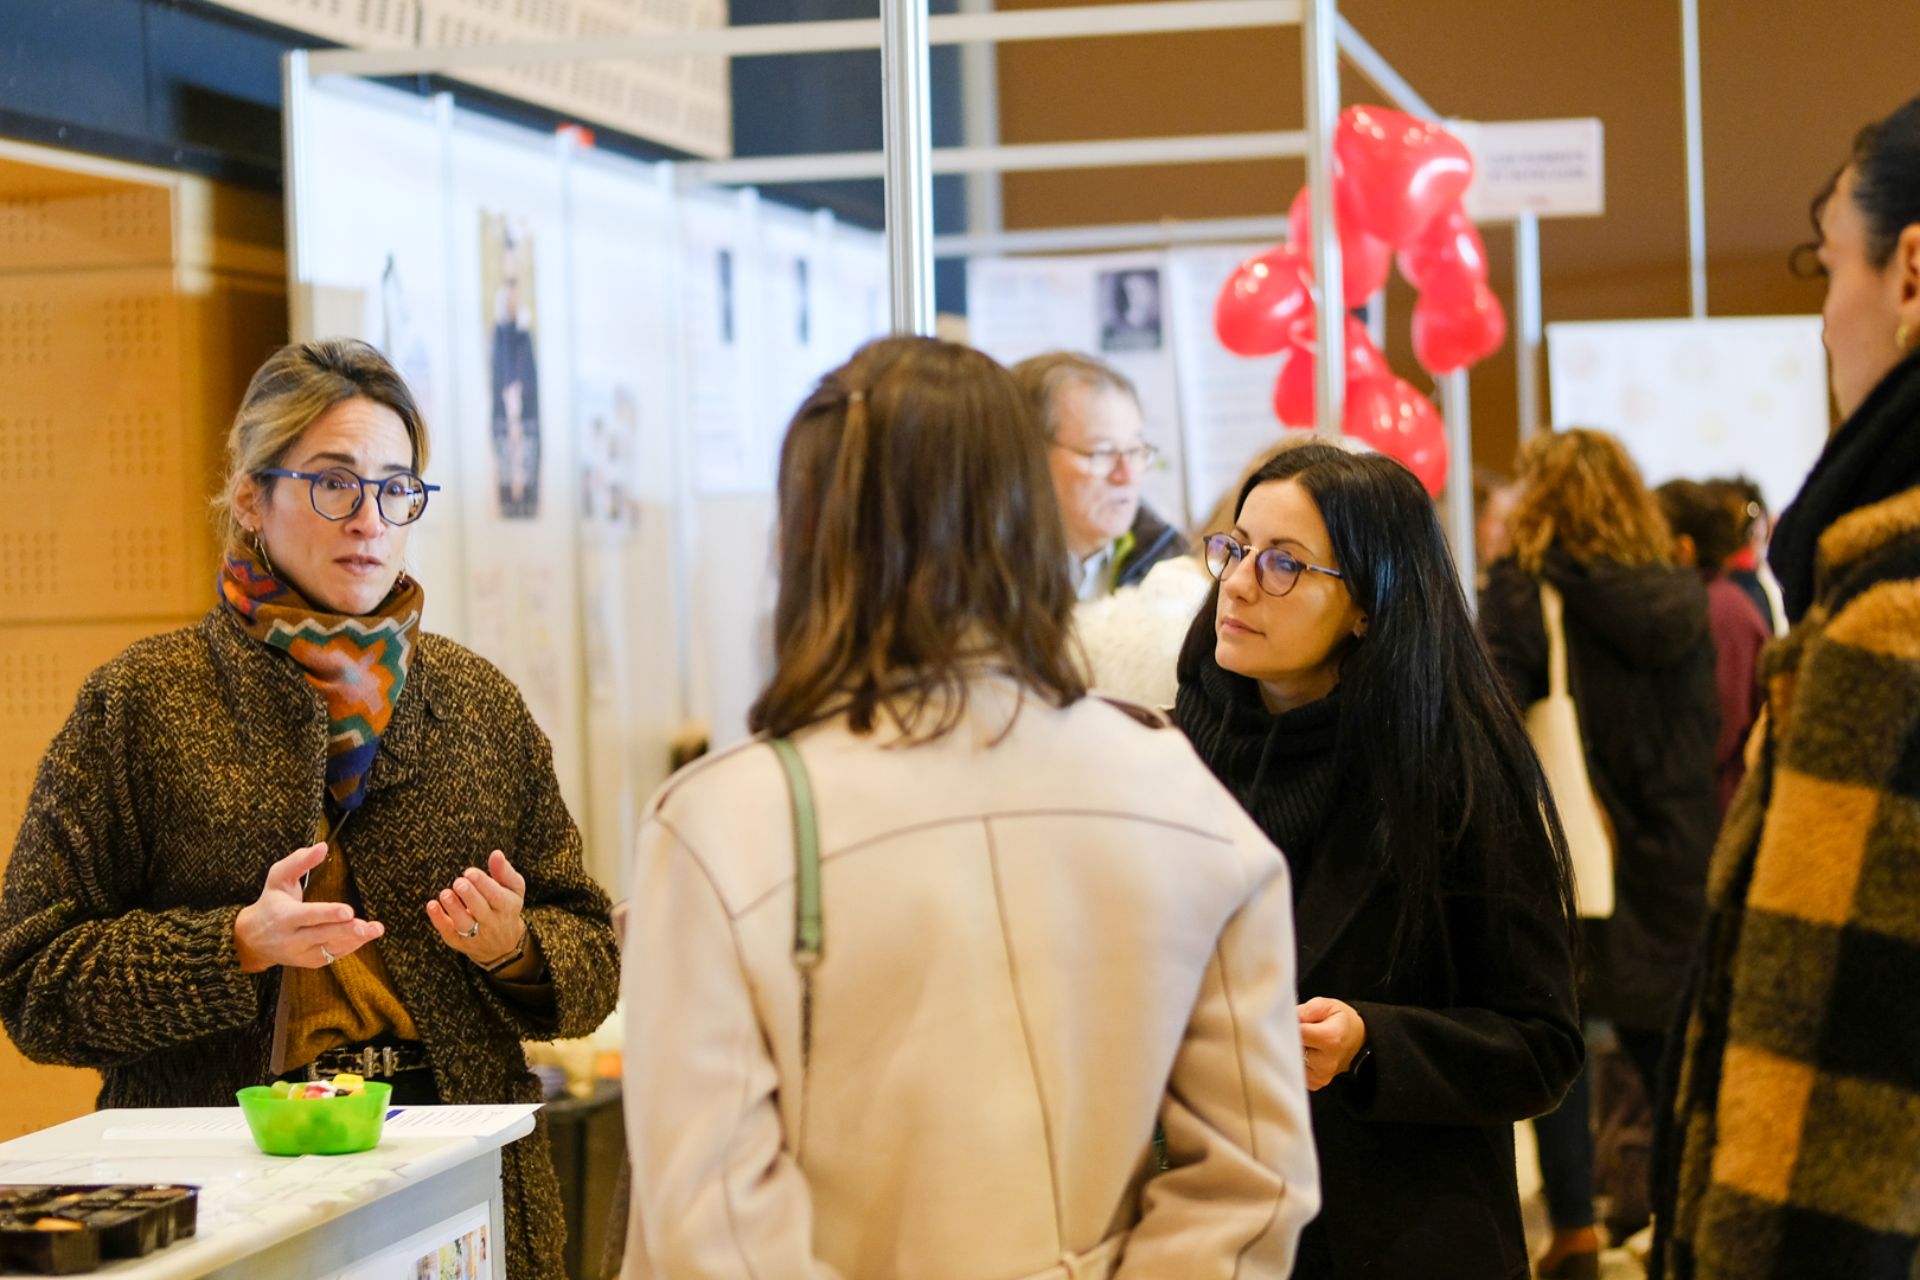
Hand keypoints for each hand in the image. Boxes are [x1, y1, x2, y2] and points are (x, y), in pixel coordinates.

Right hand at [233, 843, 384, 973]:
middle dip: (345, 930)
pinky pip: (332, 955)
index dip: (328, 914)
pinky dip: (350, 946)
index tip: (348, 911)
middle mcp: (291, 938)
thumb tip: (322, 846)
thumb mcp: (278, 877)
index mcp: (283, 916)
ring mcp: (300, 953)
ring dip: (354, 939)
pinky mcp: (310, 962)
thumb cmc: (271, 902)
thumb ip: (299, 861)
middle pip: (321, 935)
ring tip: (375, 930)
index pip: (308, 915)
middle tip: (366, 926)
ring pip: (329, 948)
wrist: (252, 940)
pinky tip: (366, 936)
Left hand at [426, 850, 526, 966]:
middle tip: (458, 882)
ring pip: (464, 924)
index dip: (484, 884)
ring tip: (445, 894)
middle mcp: (493, 923)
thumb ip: (504, 871)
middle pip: (481, 910)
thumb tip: (496, 853)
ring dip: (454, 909)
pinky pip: (448, 932)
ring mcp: (476, 934)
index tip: (470, 872)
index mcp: (507, 907)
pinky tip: (432, 905)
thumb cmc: (505, 907)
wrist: (503, 945)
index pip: (497, 896)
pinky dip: (439, 920)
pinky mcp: (459, 941)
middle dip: (469, 896)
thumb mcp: (513, 890)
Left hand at [1298, 997, 1366, 1090]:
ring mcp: (1321, 1075)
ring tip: (1306, 1042)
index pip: (1298, 1033)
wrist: (1357, 1040)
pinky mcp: (1315, 1083)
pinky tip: (1306, 1052)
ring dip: (1292, 1050)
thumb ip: (1306, 1010)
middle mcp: (1327, 1062)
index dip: (1289, 1025)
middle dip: (1289, 1038)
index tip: (1289, 1020)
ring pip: (1291, 1060)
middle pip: (1292, 1049)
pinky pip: (1296, 1070)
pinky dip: (1297, 1061)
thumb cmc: (1341, 1021)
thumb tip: (1288, 1019)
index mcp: (1331, 1039)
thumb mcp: (1328, 1006)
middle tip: (1298, 1029)